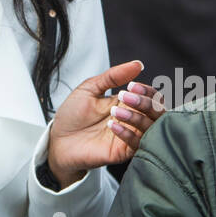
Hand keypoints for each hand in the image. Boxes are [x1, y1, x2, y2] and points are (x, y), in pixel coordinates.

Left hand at [47, 60, 163, 188]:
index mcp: (127, 103)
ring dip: (136, 117)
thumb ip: (113, 76)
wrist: (58, 139)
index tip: (131, 85)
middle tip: (126, 97)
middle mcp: (132, 120)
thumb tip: (137, 64)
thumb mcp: (90, 88)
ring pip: (150, 128)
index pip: (152, 96)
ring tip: (115, 111)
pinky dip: (127, 133)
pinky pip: (136, 144)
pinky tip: (112, 126)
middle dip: (145, 102)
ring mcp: (129, 136)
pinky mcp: (122, 152)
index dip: (147, 90)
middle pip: (157, 112)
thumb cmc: (73, 114)